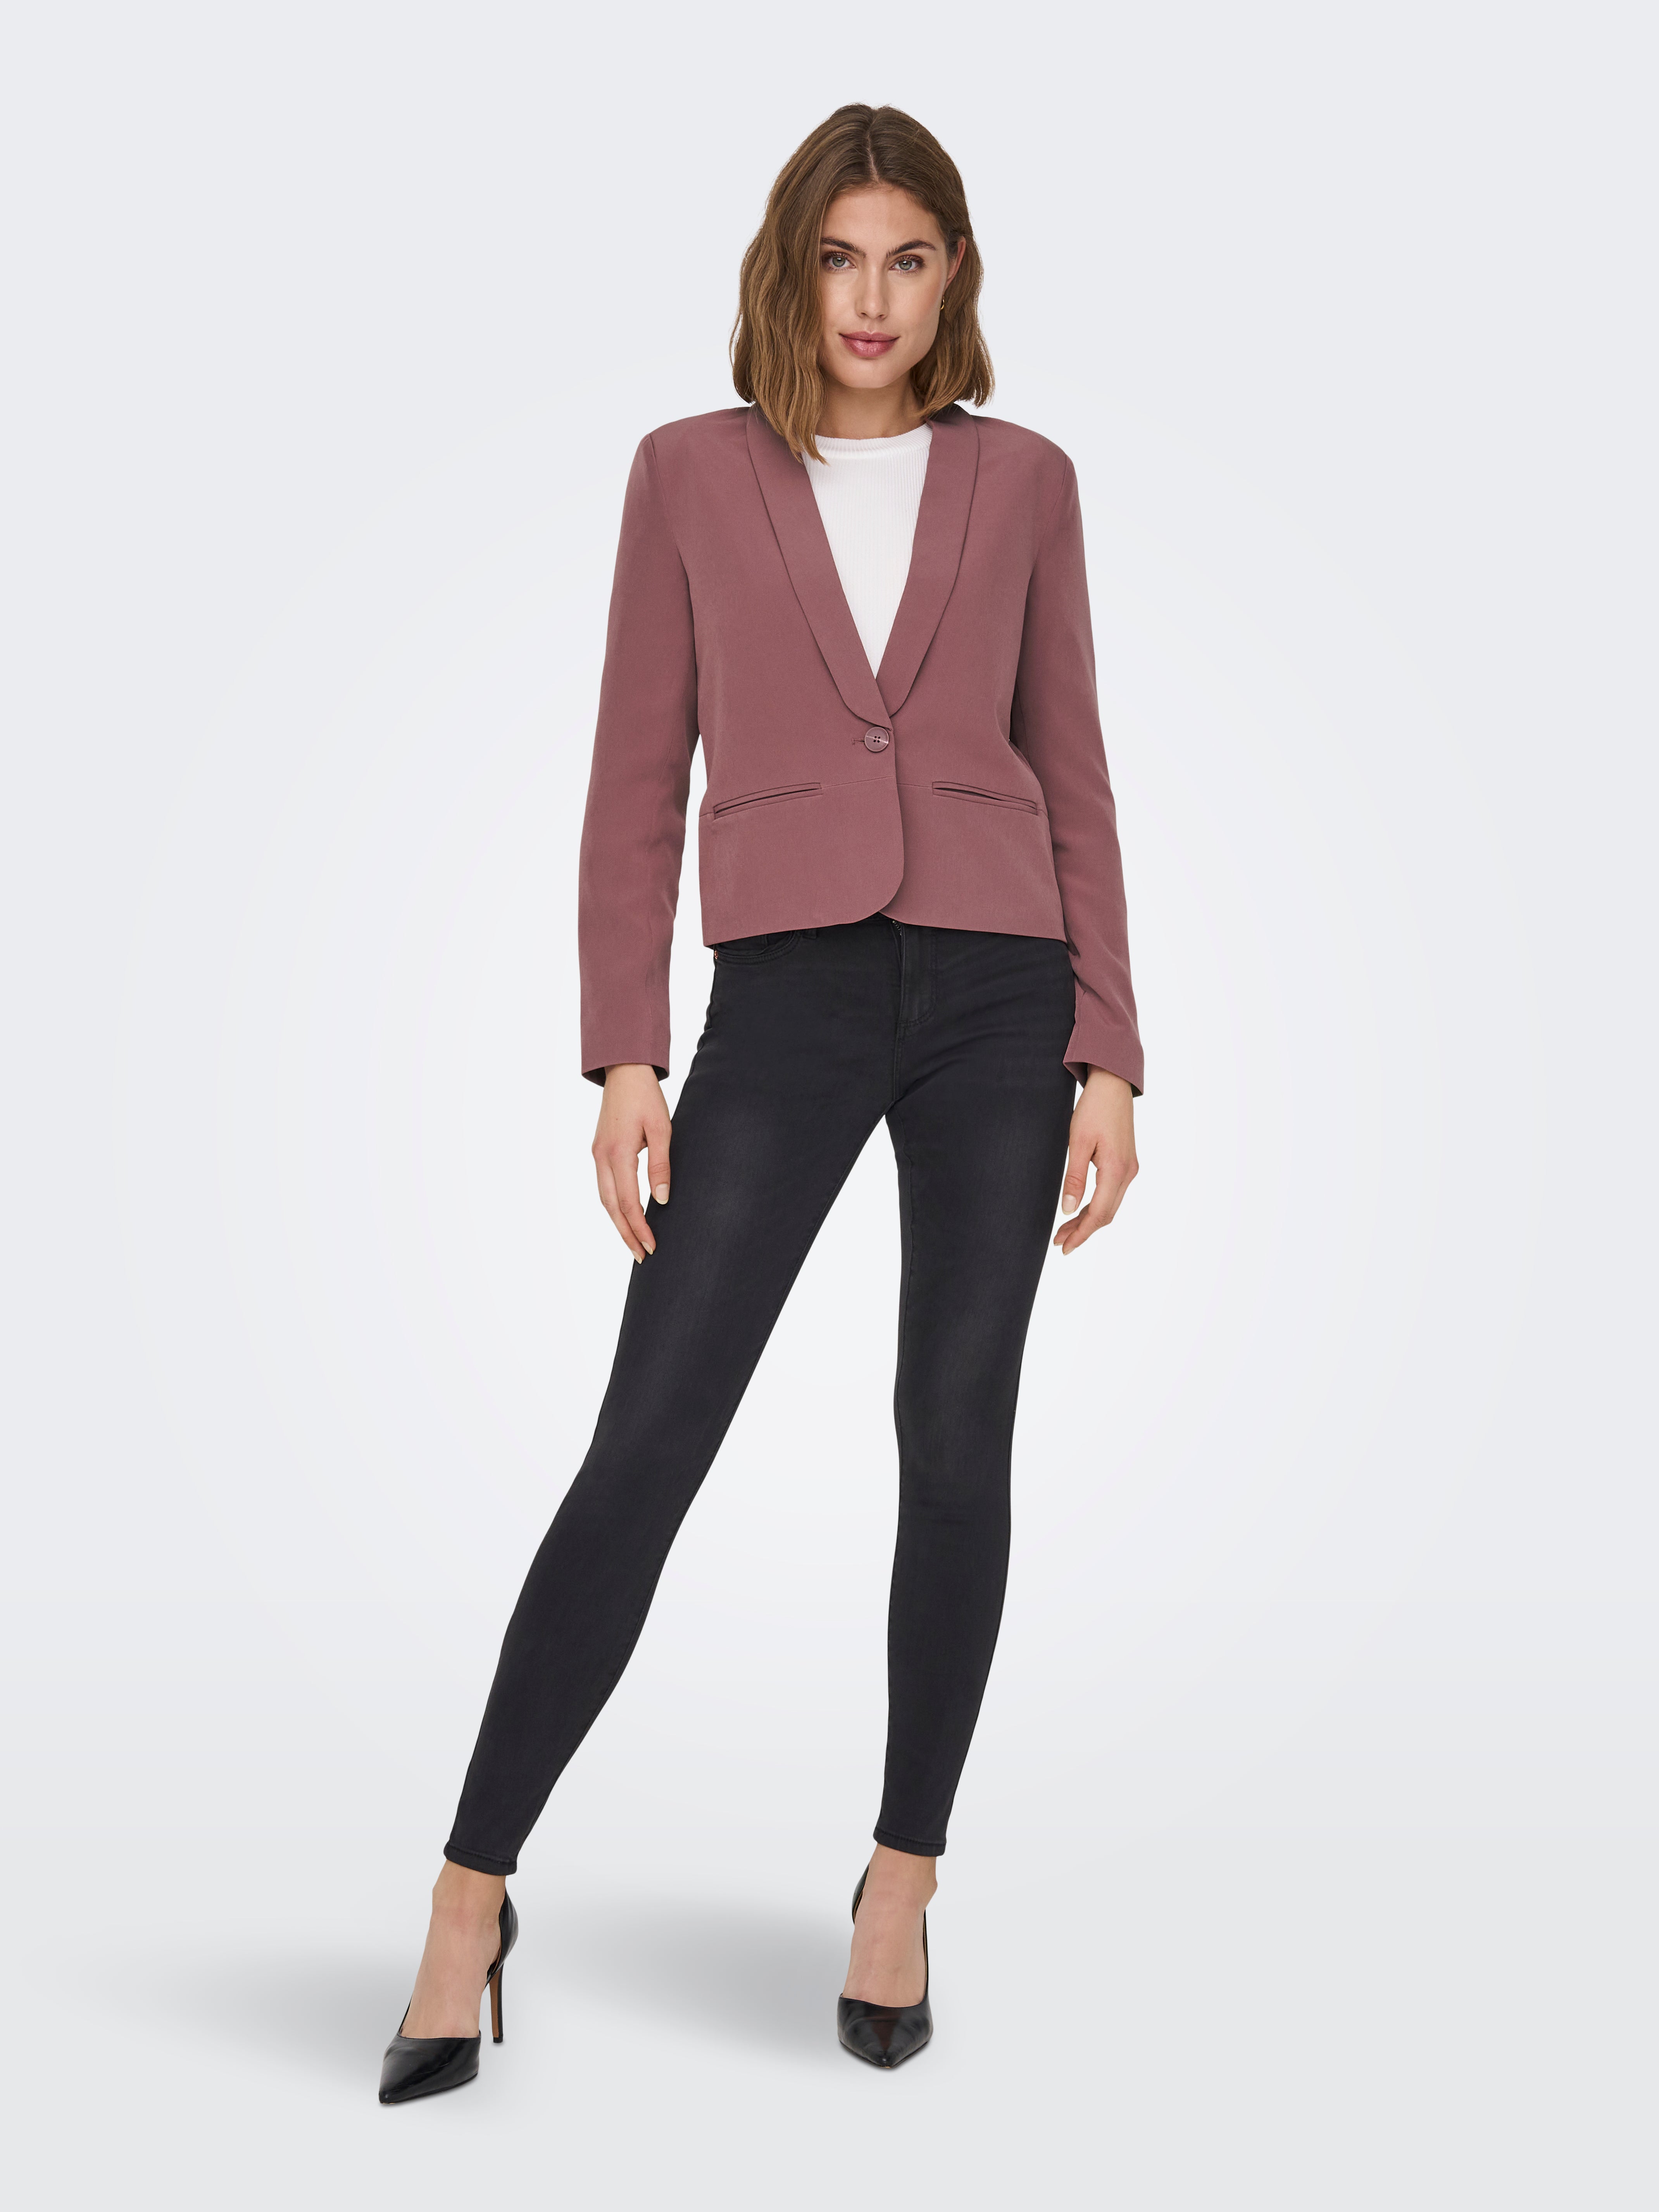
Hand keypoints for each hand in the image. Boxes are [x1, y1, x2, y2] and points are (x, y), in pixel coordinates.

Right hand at [592, 1064, 671, 1260]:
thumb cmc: (646, 1098)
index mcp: (618, 1153)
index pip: (628, 1202)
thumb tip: (662, 1200)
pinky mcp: (599, 1151)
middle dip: (626, 1234)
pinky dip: (613, 1206)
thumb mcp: (662, 1129)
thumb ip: (661, 1165)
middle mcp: (602, 1157)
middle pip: (611, 1207)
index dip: (640, 1227)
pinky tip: (625, 1215)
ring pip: (604, 1199)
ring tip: (634, 1242)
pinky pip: (604, 1186)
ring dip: (618, 1222)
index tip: (652, 1247)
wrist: (624, 1072)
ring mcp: (597, 1155)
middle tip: (642, 1256)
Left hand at [1053, 1068, 1137, 1255]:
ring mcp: (1130, 1169)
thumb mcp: (1078, 1143)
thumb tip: (1068, 1210)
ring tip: (1065, 1230)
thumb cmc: (1093, 1109)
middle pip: (1106, 1214)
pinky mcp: (1126, 1163)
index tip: (1064, 1247)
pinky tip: (1081, 1209)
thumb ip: (1074, 1178)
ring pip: (1109, 1205)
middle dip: (1082, 1231)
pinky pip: (1112, 1193)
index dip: (1081, 1233)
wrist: (1113, 1085)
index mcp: (1116, 1170)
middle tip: (1059, 1242)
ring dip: (1088, 1219)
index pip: (1099, 1214)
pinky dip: (1096, 1205)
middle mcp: (1128, 1173)